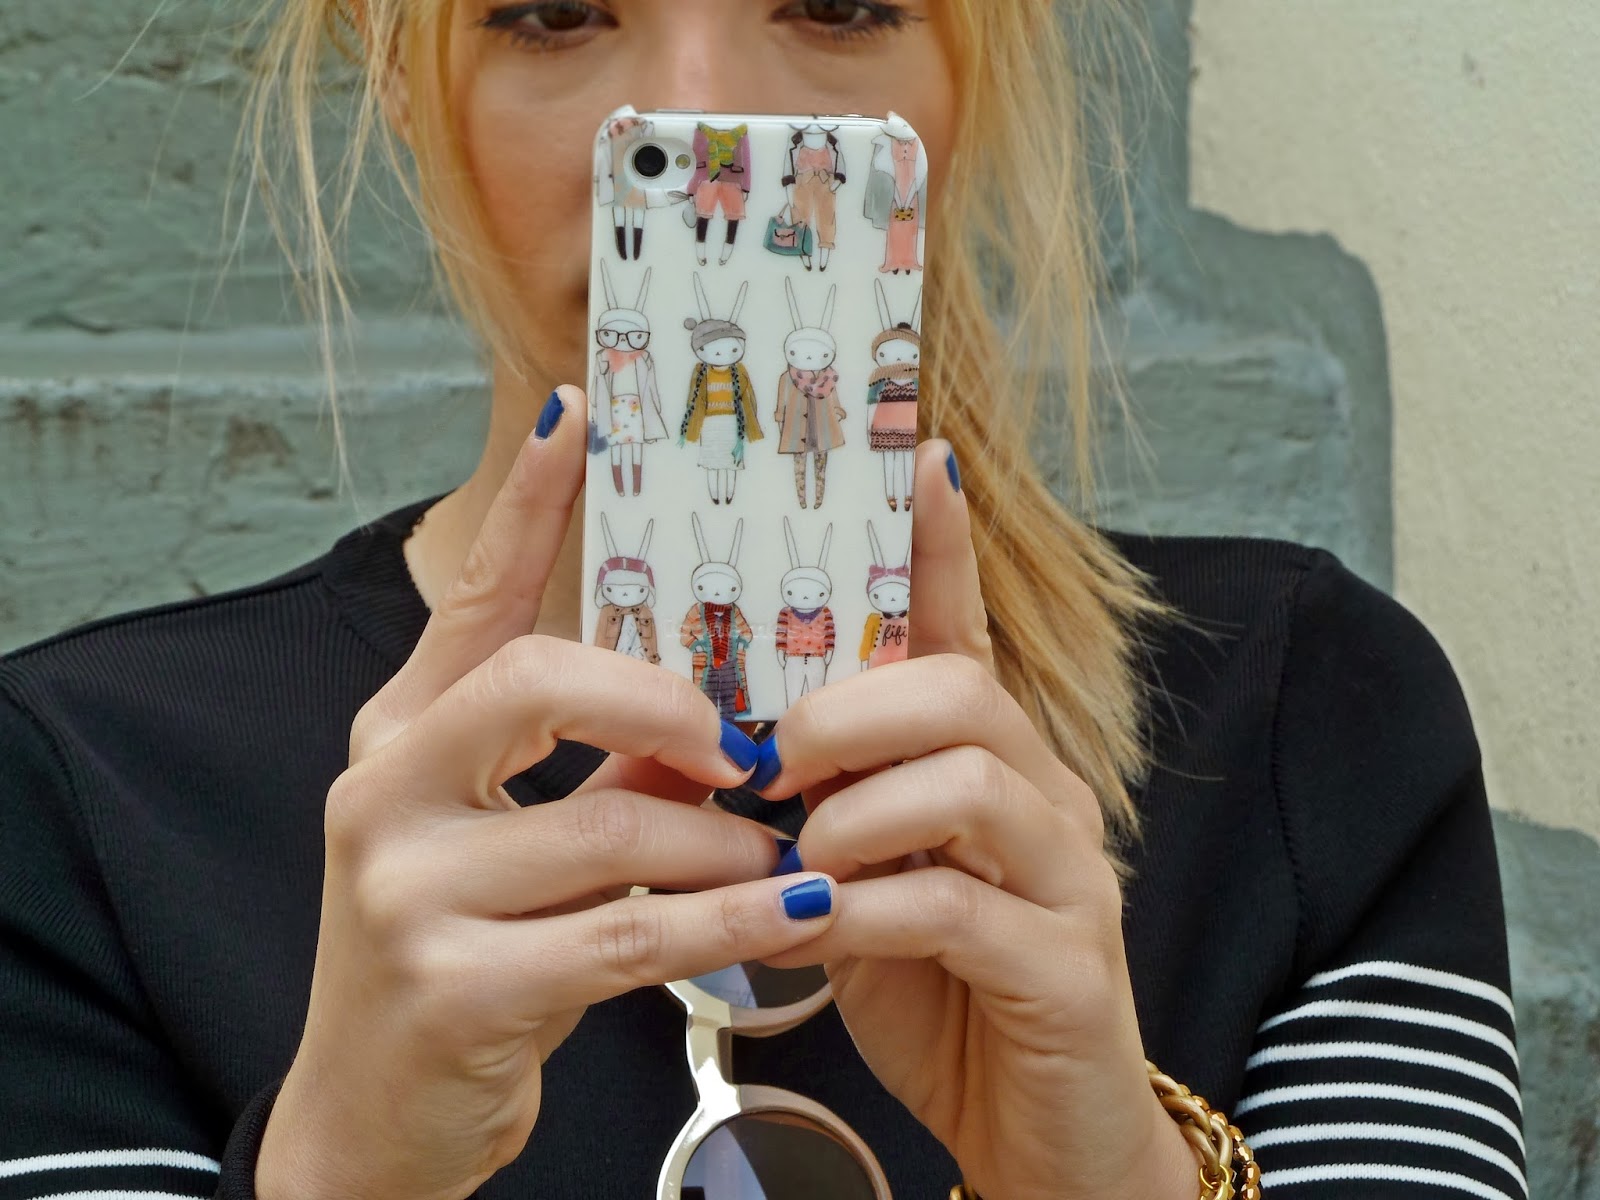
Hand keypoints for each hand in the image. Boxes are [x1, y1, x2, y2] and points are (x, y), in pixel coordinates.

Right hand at [257, 386, 838, 1199]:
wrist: (377, 1113)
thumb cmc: (466, 951)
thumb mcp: (511, 843)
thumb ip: (590, 766)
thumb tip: (715, 711)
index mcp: (401, 734)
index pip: (473, 595)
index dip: (528, 502)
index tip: (580, 412)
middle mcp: (385, 790)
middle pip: (540, 681)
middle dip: (670, 702)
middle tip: (746, 744)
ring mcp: (406, 888)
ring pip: (612, 824)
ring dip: (727, 840)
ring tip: (791, 851)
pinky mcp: (454, 987)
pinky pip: (632, 936)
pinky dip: (733, 924)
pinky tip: (796, 917)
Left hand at [754, 441, 1197, 1199]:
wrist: (1036, 1128)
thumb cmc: (934, 988)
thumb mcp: (859, 882)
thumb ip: (813, 811)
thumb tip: (715, 758)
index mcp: (988, 761)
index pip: (962, 630)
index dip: (941, 545)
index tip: (918, 456)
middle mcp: (1041, 797)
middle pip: (962, 690)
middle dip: (852, 708)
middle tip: (773, 758)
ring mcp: (1065, 877)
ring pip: (972, 781)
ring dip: (858, 808)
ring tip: (796, 853)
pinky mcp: (1063, 966)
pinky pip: (962, 908)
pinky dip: (871, 910)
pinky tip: (815, 931)